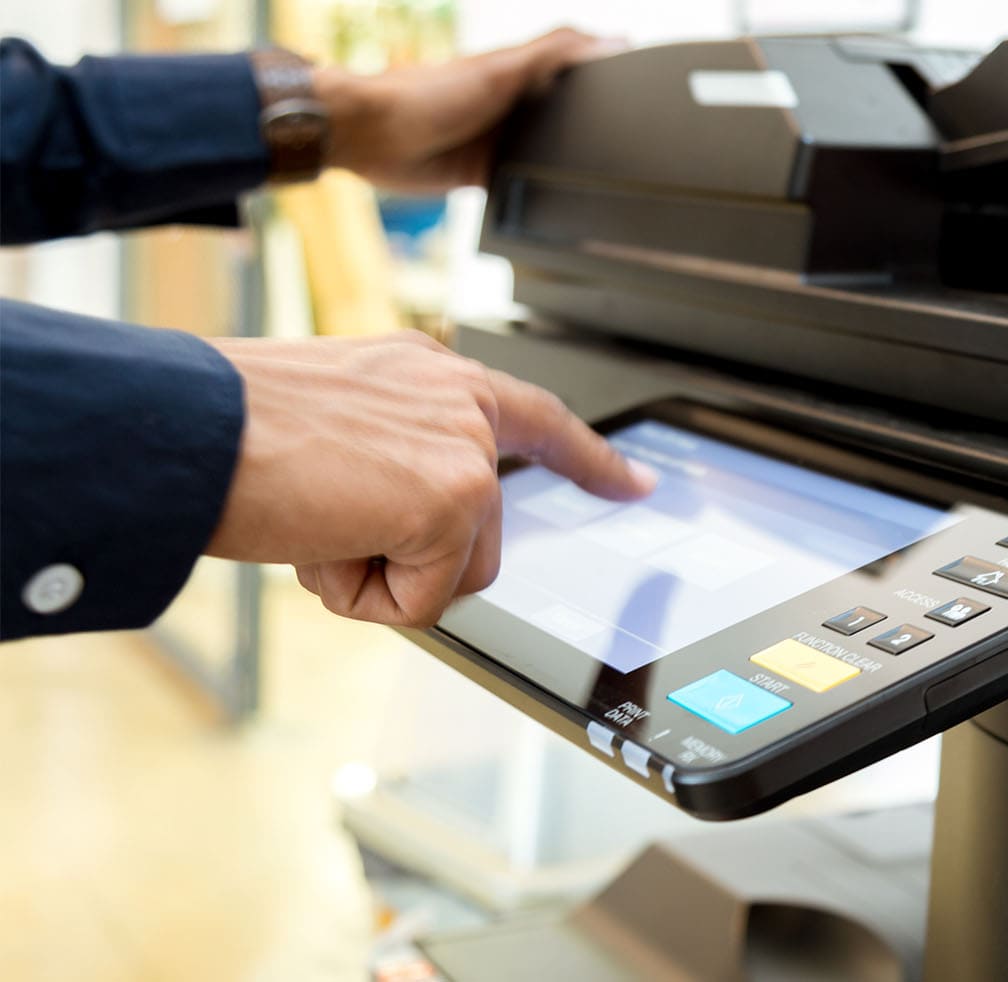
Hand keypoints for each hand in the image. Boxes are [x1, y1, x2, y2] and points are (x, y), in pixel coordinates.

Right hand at [204, 331, 657, 626]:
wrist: (185, 430)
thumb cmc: (226, 428)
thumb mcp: (331, 427)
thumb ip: (390, 458)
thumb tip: (403, 525)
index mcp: (428, 373)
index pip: (534, 415)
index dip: (588, 459)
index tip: (636, 484)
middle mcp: (459, 399)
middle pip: (481, 534)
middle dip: (408, 557)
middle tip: (323, 517)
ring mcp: (466, 449)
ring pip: (453, 573)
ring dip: (378, 575)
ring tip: (314, 519)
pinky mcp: (456, 500)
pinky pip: (424, 603)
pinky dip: (365, 597)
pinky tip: (320, 538)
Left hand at [315, 28, 623, 192]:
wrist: (374, 137)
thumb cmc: (427, 93)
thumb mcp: (500, 69)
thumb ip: (551, 55)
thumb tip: (607, 40)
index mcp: (519, 73)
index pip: (572, 65)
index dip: (604, 66)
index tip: (641, 73)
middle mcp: (511, 105)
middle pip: (564, 111)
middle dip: (594, 121)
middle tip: (634, 131)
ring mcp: (498, 141)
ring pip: (545, 151)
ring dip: (566, 160)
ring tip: (604, 171)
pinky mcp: (484, 174)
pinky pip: (519, 186)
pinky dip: (536, 192)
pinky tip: (555, 200)